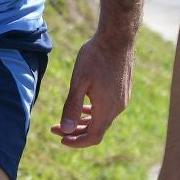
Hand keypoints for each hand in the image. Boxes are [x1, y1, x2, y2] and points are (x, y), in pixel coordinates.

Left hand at [49, 33, 132, 147]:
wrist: (118, 37)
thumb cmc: (96, 56)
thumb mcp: (79, 81)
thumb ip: (72, 107)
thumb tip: (66, 129)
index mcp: (106, 109)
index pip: (92, 137)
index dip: (76, 142)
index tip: (60, 138)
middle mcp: (118, 107)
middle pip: (96, 130)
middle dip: (75, 132)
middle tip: (56, 128)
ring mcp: (123, 99)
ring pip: (102, 119)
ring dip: (84, 122)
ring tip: (68, 119)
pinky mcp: (124, 90)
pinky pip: (108, 109)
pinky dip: (94, 112)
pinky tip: (85, 105)